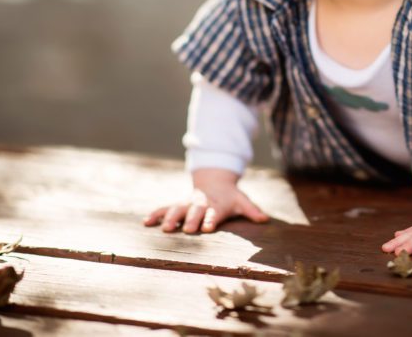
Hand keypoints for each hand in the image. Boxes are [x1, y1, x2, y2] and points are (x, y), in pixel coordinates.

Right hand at [143, 168, 268, 232]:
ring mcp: (188, 203)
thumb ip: (251, 210)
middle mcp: (200, 203)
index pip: (214, 212)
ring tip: (164, 228)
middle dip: (190, 220)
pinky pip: (165, 208)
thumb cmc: (230, 197)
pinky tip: (146, 222)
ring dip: (171, 218)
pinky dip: (156, 214)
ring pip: (177, 209)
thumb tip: (265, 219)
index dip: (211, 219)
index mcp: (216, 204)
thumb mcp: (242, 201)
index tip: (207, 227)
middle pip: (195, 211)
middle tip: (187, 229)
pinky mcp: (178, 204)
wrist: (214, 181)